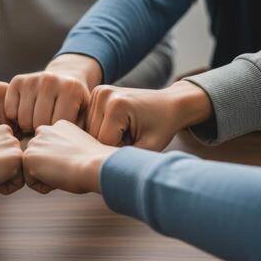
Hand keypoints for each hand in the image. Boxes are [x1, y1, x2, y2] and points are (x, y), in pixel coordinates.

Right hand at [5, 54, 101, 132]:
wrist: (64, 78)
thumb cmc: (75, 105)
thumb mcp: (84, 116)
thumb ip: (80, 131)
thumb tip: (69, 147)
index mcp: (71, 89)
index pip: (57, 125)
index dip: (56, 134)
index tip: (60, 131)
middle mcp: (50, 80)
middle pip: (38, 123)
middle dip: (42, 131)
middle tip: (46, 129)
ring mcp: (32, 79)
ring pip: (23, 119)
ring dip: (28, 126)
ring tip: (37, 123)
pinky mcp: (17, 81)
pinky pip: (10, 111)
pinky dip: (16, 118)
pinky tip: (26, 114)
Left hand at [23, 120, 117, 193]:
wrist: (95, 165)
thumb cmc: (96, 162)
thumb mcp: (81, 148)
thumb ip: (67, 149)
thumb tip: (63, 161)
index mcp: (59, 126)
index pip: (52, 150)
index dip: (64, 162)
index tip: (77, 163)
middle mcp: (44, 130)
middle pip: (42, 159)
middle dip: (52, 169)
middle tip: (70, 170)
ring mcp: (34, 143)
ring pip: (35, 170)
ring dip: (48, 178)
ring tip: (64, 174)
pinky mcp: (28, 158)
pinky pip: (32, 183)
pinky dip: (45, 187)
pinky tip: (58, 180)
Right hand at [86, 81, 211, 150]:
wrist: (170, 103)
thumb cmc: (162, 126)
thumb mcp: (148, 147)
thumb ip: (124, 158)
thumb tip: (101, 168)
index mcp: (116, 105)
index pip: (103, 142)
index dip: (118, 150)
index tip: (136, 143)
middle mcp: (104, 94)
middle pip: (93, 135)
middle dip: (111, 143)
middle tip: (133, 137)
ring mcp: (99, 91)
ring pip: (90, 129)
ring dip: (105, 137)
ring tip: (126, 131)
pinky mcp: (97, 92)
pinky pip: (91, 121)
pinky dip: (102, 128)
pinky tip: (118, 126)